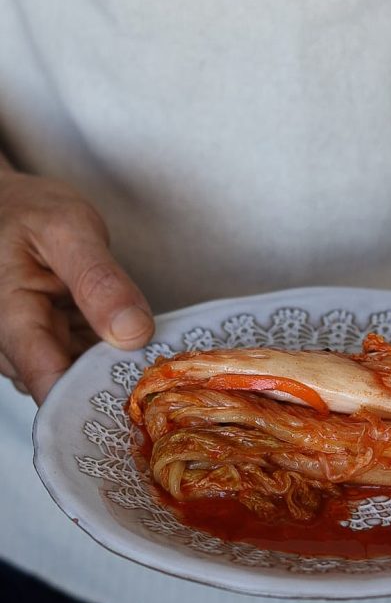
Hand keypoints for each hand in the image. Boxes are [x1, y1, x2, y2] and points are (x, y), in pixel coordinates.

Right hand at [0, 166, 153, 403]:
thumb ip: (100, 280)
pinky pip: (81, 365)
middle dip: (114, 380)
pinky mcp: (47, 347)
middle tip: (163, 366)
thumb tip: (133, 333)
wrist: (10, 205)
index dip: (97, 397)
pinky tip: (135, 343)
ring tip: (152, 350)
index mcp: (8, 318)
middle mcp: (9, 347)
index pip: (50, 382)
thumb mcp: (68, 229)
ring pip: (77, 380)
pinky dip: (109, 357)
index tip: (144, 393)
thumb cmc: (29, 210)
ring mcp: (28, 351)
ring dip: (114, 369)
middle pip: (67, 388)